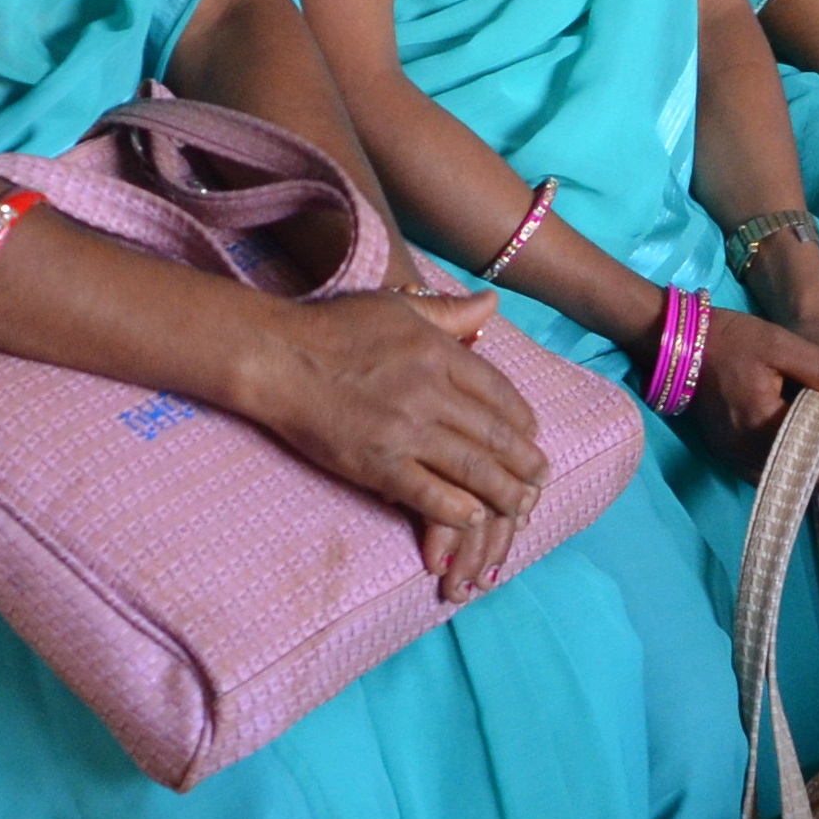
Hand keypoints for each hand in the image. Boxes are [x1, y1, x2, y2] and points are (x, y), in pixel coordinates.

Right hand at [247, 288, 546, 597]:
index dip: (522, 419)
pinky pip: (429, 493)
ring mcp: (404, 431)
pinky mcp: (376, 463)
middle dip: (524, 463)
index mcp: (438, 352)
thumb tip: (492, 303)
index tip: (532, 436)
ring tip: (521, 507)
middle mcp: (429, 392)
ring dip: (503, 492)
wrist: (276, 357)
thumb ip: (450, 312)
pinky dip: (457, 508)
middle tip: (541, 480)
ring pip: (472, 468)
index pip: (498, 392)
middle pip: (494, 435)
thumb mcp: (398, 307)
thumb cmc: (332, 327)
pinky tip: (474, 516)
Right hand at [684, 306, 818, 497]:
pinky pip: (776, 470)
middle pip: (809, 471)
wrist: (681, 346)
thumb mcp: (780, 344)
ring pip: (793, 476)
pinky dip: (800, 460)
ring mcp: (736, 460)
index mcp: (760, 428)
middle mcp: (746, 455)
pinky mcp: (732, 457)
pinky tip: (816, 440)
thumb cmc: (730, 340)